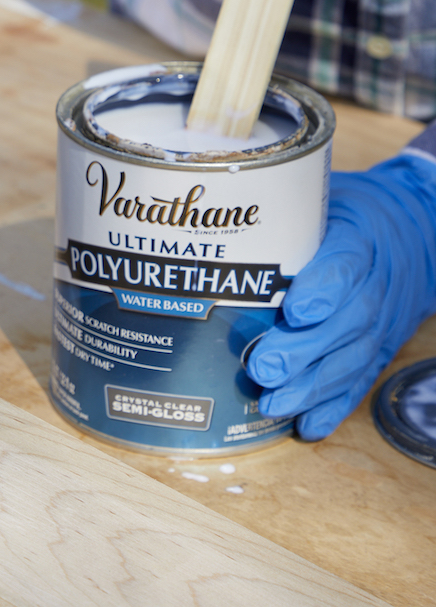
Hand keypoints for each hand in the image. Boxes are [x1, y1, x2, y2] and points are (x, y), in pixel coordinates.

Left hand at [247, 153, 435, 438]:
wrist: (414, 233)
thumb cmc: (347, 214)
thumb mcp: (323, 196)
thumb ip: (278, 205)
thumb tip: (208, 211)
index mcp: (359, 239)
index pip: (346, 263)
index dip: (325, 289)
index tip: (297, 310)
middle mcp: (375, 284)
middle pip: (347, 321)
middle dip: (304, 351)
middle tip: (263, 368)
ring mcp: (380, 322)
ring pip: (351, 358)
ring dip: (312, 387)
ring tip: (273, 404)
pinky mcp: (379, 349)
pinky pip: (359, 381)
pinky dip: (333, 407)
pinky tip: (307, 426)